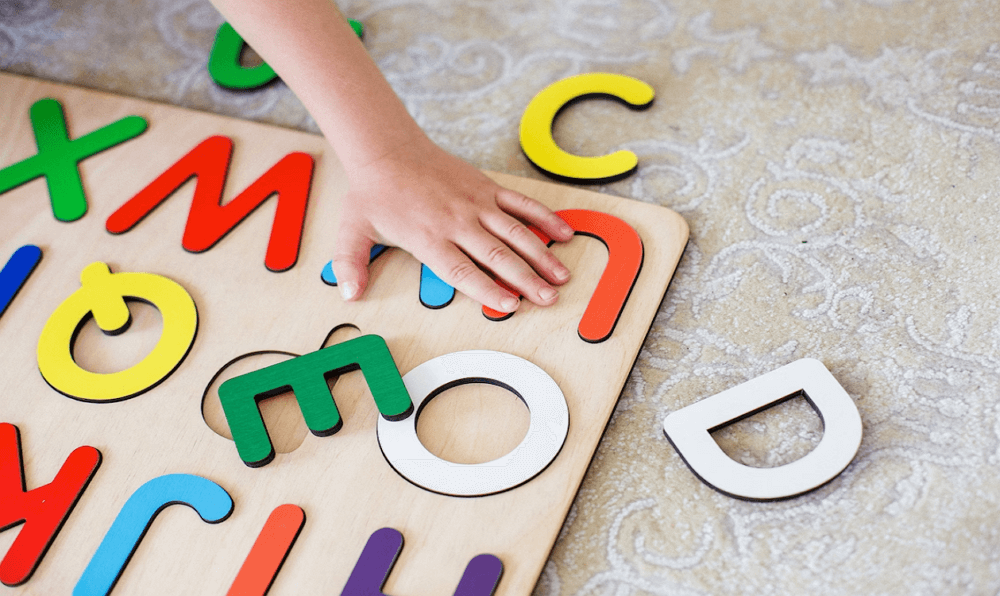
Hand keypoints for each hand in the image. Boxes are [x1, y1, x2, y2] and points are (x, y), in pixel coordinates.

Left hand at [330, 135, 574, 312]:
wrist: (389, 149)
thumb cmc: (374, 193)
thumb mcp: (353, 229)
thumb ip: (350, 263)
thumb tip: (348, 295)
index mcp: (429, 237)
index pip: (463, 270)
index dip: (488, 289)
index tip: (510, 304)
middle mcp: (457, 221)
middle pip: (498, 255)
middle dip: (526, 279)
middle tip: (549, 299)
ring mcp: (476, 203)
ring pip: (516, 232)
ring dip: (541, 255)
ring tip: (561, 278)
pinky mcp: (487, 187)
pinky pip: (522, 204)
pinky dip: (544, 218)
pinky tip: (564, 235)